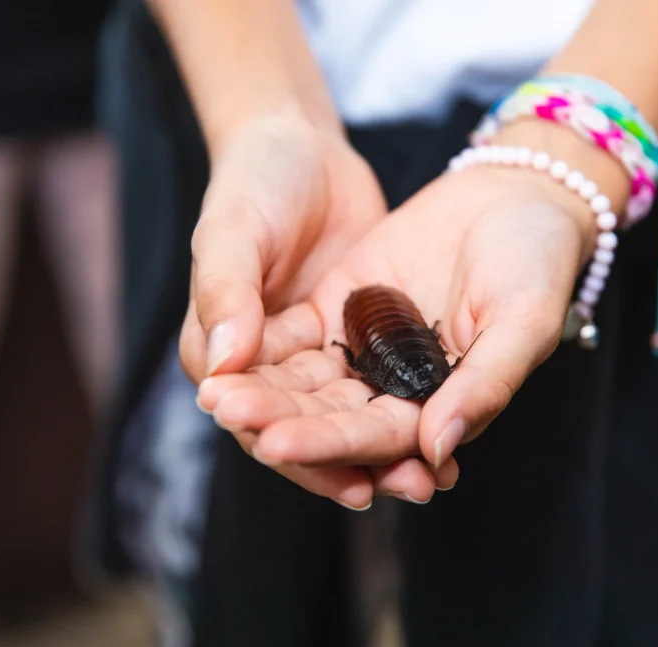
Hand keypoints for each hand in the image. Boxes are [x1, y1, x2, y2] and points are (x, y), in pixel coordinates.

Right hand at [179, 114, 457, 508]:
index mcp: (219, 351)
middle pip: (305, 426)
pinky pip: (377, 383)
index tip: (340, 476)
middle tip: (391, 491)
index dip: (294, 447)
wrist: (301, 145)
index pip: (255, 416)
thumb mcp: (231, 231)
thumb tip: (220, 375)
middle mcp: (265, 365)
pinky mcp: (353, 338)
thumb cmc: (252, 182)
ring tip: (425, 478)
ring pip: (345, 414)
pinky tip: (438, 433)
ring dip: (380, 448)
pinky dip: (403, 408)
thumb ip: (226, 296)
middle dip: (346, 462)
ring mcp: (312, 354)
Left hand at [196, 156, 605, 499]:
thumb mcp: (526, 319)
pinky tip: (225, 356)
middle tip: (228, 416)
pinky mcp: (342, 308)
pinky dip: (262, 349)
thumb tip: (436, 449)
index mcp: (445, 405)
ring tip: (215, 397)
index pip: (380, 437)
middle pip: (332, 416)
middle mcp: (400, 389)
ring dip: (263, 393)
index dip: (330, 443)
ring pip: (306, 383)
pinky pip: (295, 337)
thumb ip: (486, 383)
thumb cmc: (538, 258)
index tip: (277, 444)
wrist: (518, 192)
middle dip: (281, 421)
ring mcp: (367, 349)